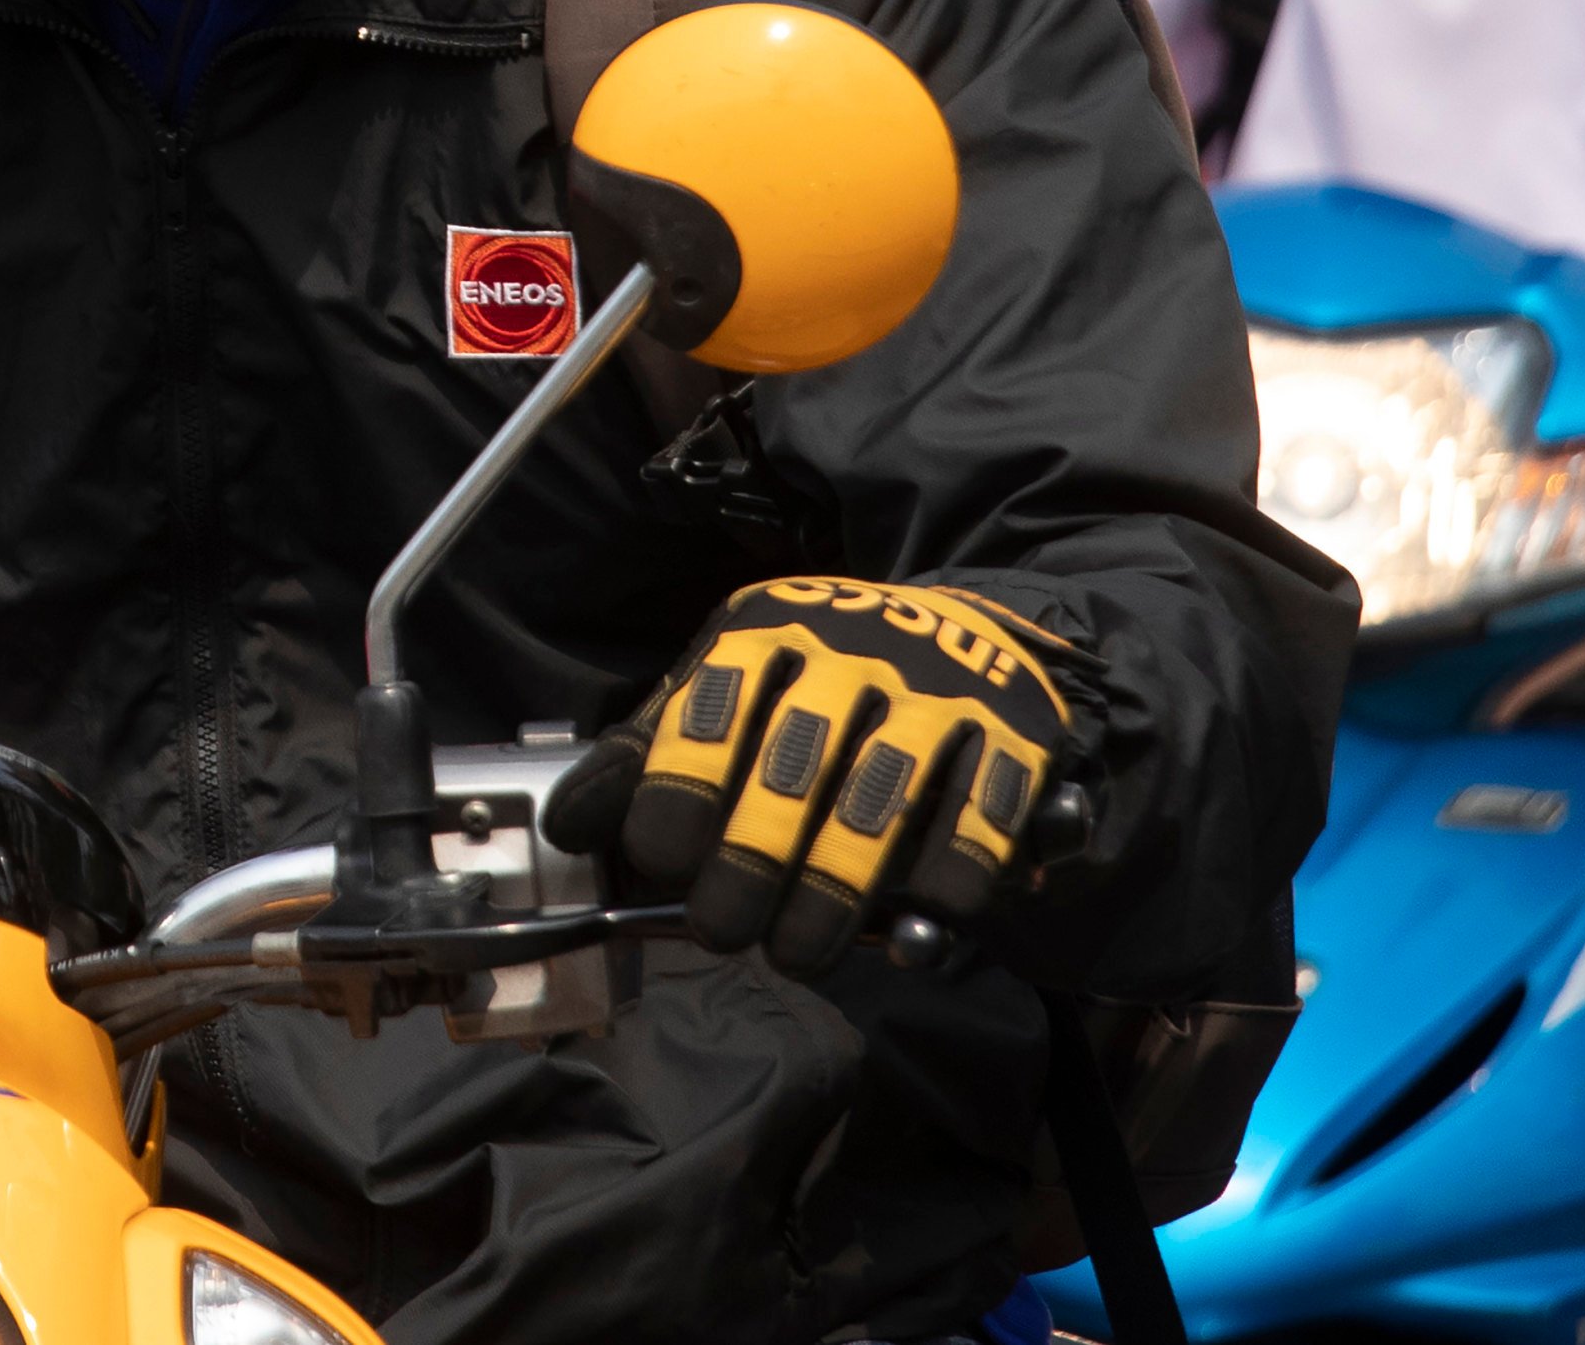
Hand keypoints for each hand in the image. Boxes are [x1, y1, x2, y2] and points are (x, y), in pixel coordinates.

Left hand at [543, 576, 1080, 976]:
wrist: (961, 628)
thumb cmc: (815, 685)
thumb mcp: (727, 694)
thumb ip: (651, 755)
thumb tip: (569, 826)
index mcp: (769, 630)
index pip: (716, 704)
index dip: (684, 786)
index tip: (663, 858)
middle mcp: (854, 647)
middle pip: (797, 760)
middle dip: (752, 858)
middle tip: (722, 930)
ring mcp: (939, 687)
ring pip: (883, 794)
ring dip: (835, 887)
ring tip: (798, 956)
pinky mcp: (1015, 731)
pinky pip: (979, 816)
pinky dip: (946, 879)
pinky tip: (914, 929)